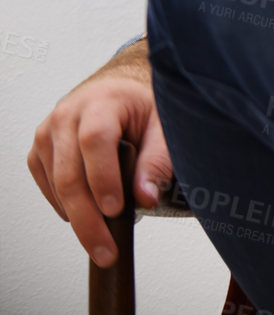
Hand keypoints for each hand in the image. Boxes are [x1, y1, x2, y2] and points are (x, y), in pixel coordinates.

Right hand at [26, 47, 173, 267]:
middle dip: (88, 219)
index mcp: (102, 102)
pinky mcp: (39, 152)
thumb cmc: (142, 107)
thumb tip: (146, 197)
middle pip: (70, 174)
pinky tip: (86, 217)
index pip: (95, 141)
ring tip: (104, 242)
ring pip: (57, 186)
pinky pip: (47, 187)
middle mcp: (67, 116)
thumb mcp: (164, 124)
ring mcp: (48, 134)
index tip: (116, 210)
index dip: (103, 178)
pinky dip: (66, 208)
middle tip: (106, 251)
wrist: (117, 92)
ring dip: (78, 219)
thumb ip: (158, 159)